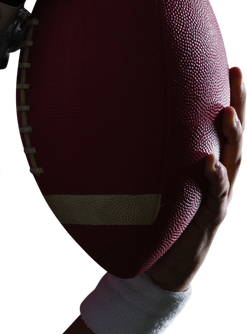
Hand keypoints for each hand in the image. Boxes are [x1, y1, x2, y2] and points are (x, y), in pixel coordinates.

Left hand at [145, 63, 245, 291]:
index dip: (231, 94)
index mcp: (210, 165)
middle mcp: (222, 178)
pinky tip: (208, 163)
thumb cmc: (155, 224)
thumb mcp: (151, 185)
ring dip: (232, 136)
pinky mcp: (210, 220)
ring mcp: (221, 198)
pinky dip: (214, 179)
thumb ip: (140, 161)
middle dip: (240, 102)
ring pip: (234, 161)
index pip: (223, 125)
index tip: (230, 63)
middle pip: (237, 134)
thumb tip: (101, 128)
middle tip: (236, 73)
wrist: (161, 270)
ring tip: (227, 113)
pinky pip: (216, 196)